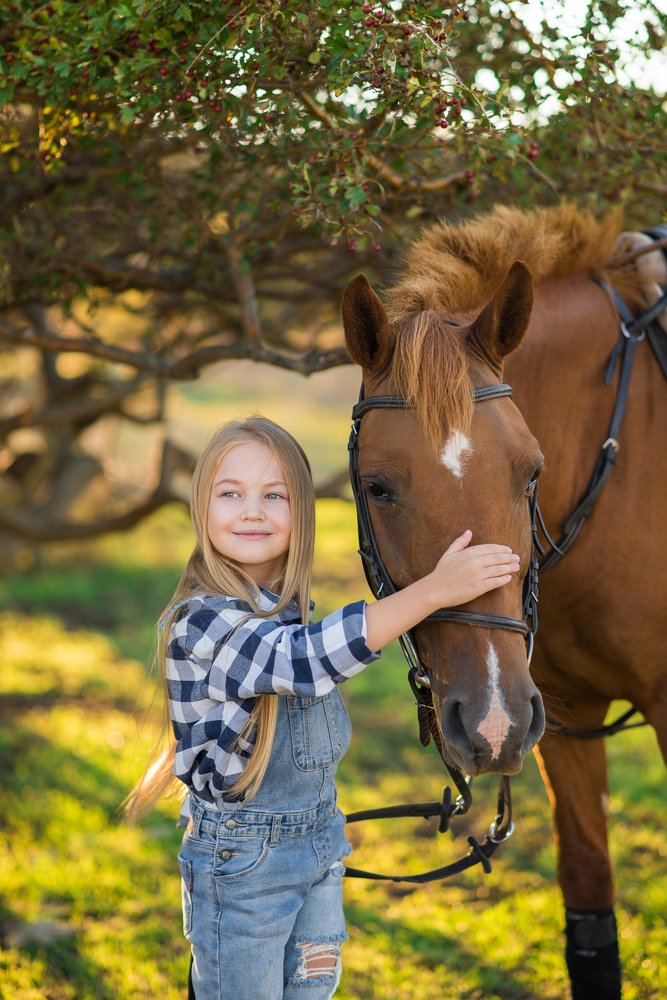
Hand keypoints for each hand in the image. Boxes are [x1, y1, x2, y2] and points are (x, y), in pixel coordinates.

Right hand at [363, 530, 519, 652]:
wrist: (435, 589)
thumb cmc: (441, 572)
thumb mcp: (449, 553)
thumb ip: (460, 542)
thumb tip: (468, 531)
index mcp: (468, 553)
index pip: (489, 548)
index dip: (501, 549)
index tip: (508, 550)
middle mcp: (475, 563)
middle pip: (497, 558)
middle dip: (509, 558)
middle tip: (517, 558)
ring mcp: (477, 575)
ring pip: (498, 570)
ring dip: (509, 568)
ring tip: (516, 566)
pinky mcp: (478, 587)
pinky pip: (495, 582)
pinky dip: (503, 579)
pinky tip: (508, 578)